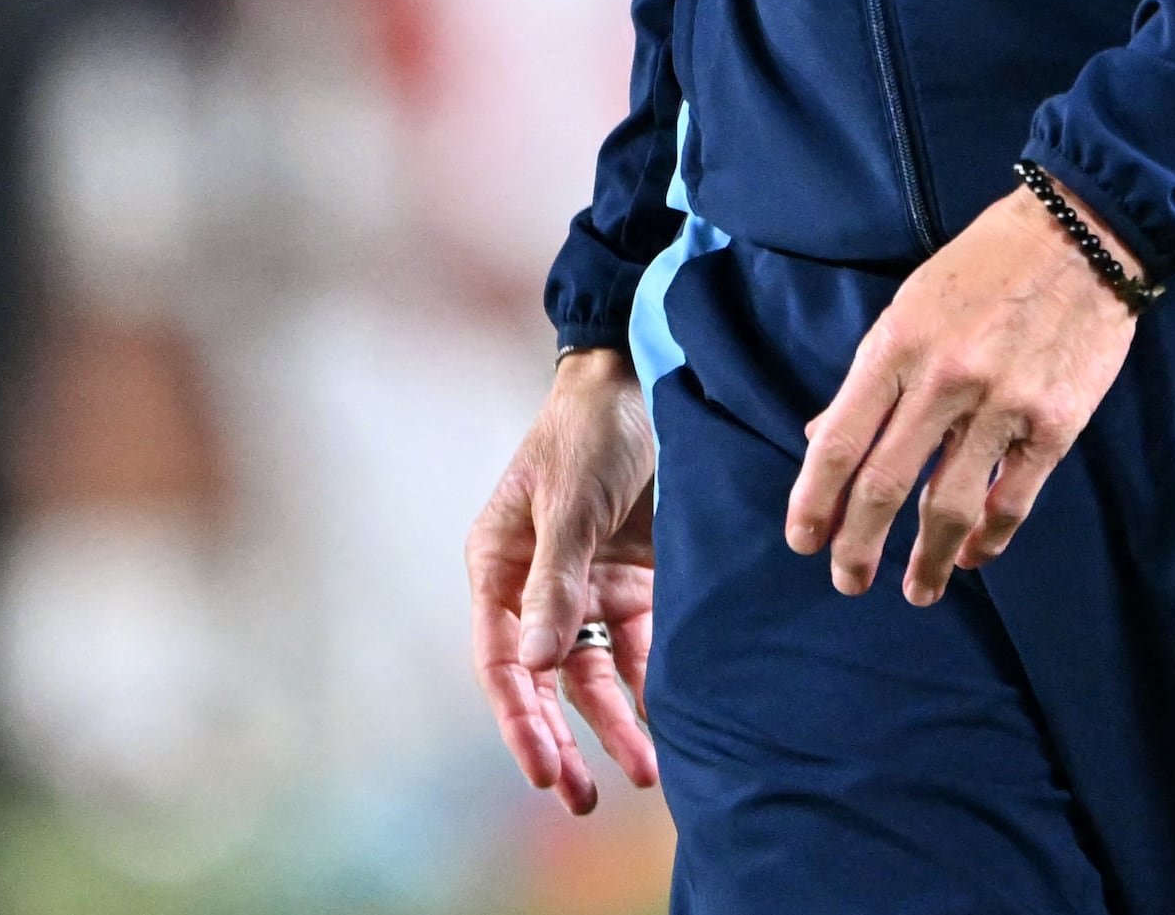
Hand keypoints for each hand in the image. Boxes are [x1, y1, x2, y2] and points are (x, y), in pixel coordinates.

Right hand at [468, 349, 659, 813]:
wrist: (648, 377)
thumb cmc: (588, 429)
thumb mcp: (569, 500)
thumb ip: (555, 580)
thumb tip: (533, 664)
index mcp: (500, 564)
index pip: (501, 659)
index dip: (519, 718)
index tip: (545, 770)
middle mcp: (539, 586)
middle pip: (548, 679)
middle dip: (566, 739)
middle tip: (585, 799)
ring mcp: (590, 587)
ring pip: (599, 673)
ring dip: (618, 722)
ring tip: (647, 771)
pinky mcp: (638, 583)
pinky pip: (644, 648)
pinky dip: (655, 685)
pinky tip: (674, 721)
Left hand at [785, 182, 1142, 606]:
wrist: (1081, 235)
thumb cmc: (983, 267)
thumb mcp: (909, 306)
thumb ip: (870, 378)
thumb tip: (821, 438)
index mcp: (896, 346)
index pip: (839, 442)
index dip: (814, 501)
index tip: (802, 541)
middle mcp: (944, 379)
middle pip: (885, 486)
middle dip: (859, 545)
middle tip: (846, 582)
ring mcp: (1002, 405)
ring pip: (951, 506)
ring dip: (928, 560)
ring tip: (918, 590)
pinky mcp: (1055, 424)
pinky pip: (1014, 500)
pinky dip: (990, 539)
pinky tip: (975, 557)